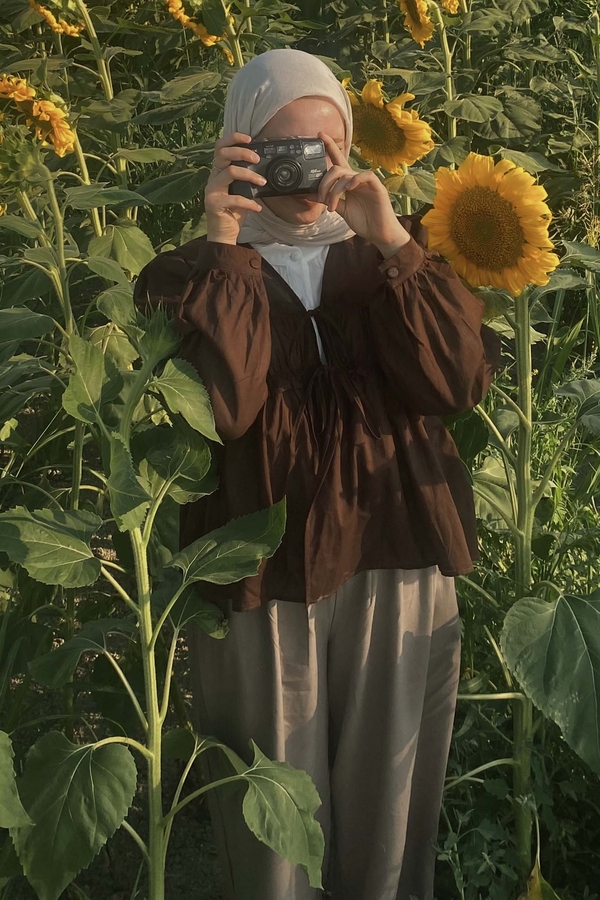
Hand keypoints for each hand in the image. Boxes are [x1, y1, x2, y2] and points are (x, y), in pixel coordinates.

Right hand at [205, 132, 265, 244]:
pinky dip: (249, 202)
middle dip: (242, 153)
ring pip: (230, 172)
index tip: (250, 139)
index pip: (220, 147)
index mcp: (219, 172)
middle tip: (257, 159)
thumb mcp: (241, 191)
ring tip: (263, 182)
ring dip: (250, 176)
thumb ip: (246, 178)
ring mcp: (212, 190)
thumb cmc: (233, 211)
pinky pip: (234, 198)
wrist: (224, 234)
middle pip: (223, 154)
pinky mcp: (213, 204)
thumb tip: (263, 167)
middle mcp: (213, 178)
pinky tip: (257, 208)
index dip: (233, 139)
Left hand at [304, 131, 410, 254]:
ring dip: (334, 191)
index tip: (319, 135)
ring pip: (346, 175)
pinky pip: (366, 175)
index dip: (330, 147)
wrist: (380, 234)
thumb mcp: (342, 210)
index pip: (338, 161)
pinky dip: (355, 180)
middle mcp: (357, 180)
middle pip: (336, 169)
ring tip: (332, 207)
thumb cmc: (364, 221)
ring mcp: (367, 183)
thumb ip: (329, 200)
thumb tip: (312, 194)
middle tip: (322, 200)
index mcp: (348, 183)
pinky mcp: (377, 187)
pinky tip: (350, 189)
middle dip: (324, 183)